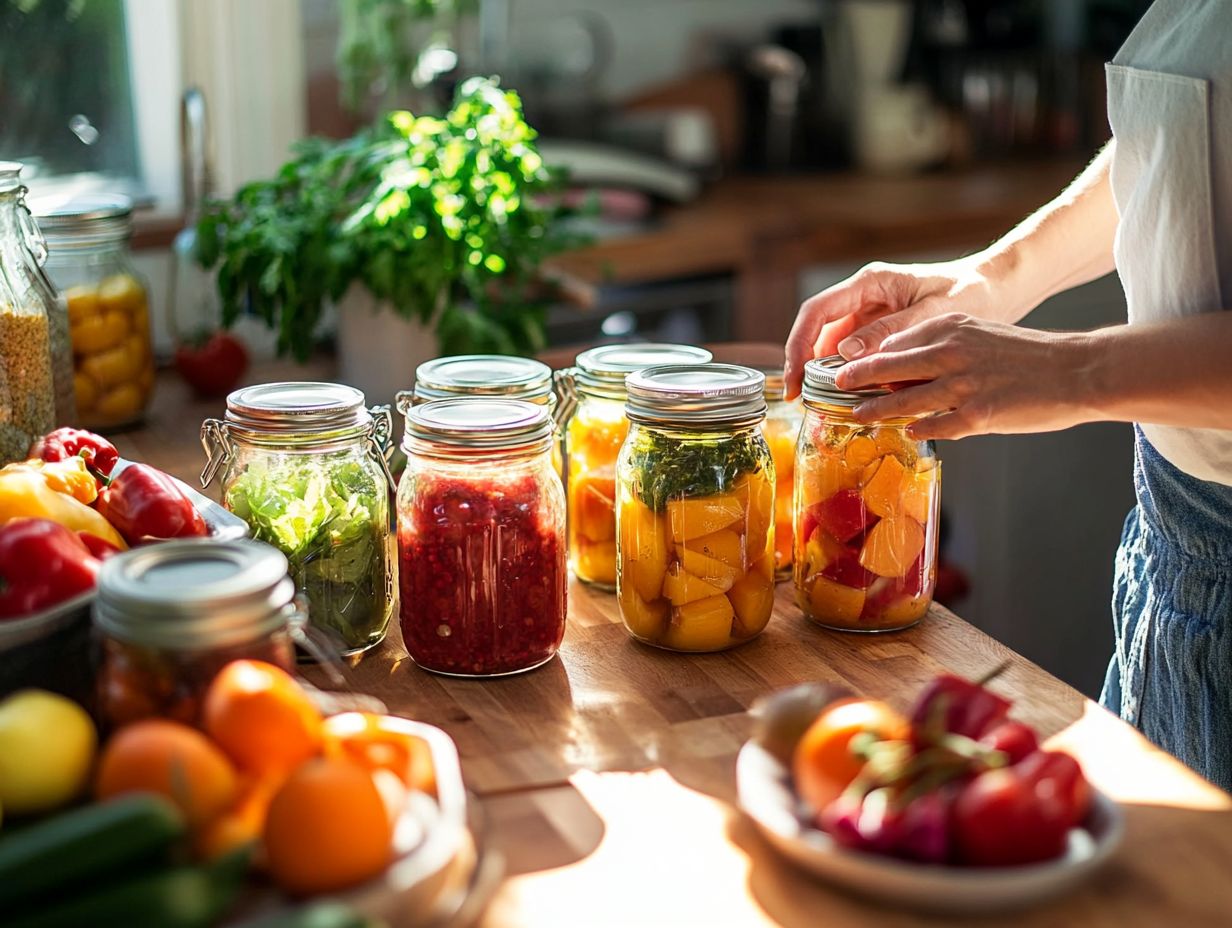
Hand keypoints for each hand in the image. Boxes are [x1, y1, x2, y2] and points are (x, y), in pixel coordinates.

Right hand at [784, 258, 1002, 398]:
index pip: (817, 312)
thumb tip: (847, 354)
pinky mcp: (881, 331)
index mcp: (871, 283)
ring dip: (826, 373)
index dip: (799, 344)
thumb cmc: (970, 292)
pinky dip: (851, 375)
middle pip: (818, 330)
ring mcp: (870, 314)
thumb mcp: (933, 313)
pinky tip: (852, 397)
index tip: (795, 376)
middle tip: (801, 400)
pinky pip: (856, 354)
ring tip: (823, 405)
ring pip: (834, 345)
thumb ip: (891, 332)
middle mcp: (864, 297)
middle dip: (804, 365)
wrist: (995, 289)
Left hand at [834, 314, 1090, 439]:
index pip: (894, 342)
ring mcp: (962, 386)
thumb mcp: (977, 333)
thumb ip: (938, 346)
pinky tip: (906, 433)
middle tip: (835, 386)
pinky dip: (917, 429)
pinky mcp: (977, 415)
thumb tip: (898, 364)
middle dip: (856, 378)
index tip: (846, 367)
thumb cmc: (1026, 354)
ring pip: (904, 399)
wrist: (1078, 370)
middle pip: (888, 367)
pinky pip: (935, 426)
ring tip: (856, 416)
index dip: (866, 356)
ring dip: (876, 410)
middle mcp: (950, 353)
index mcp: (950, 327)